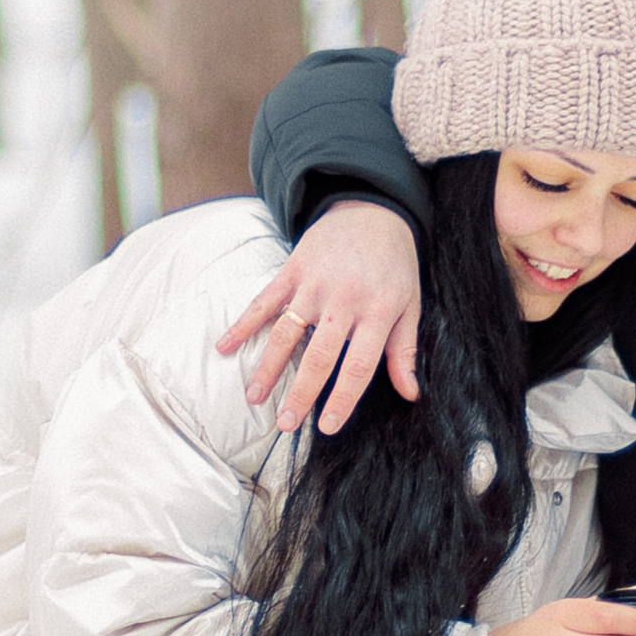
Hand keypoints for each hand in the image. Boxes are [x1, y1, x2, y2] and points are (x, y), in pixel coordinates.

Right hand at [217, 200, 422, 435]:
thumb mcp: (410, 304)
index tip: (327, 426)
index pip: (358, 366)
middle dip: (300, 393)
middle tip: (284, 424)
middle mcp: (343, 300)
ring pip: (286, 332)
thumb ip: (404, 349)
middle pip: (318, 356)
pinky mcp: (292, 270)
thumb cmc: (394, 264)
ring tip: (254, 398)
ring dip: (267, 367)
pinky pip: (264, 301)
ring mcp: (314, 284)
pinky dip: (242, 324)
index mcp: (377, 311)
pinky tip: (225, 347)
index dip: (342, 399)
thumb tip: (410, 393)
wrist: (372, 209)